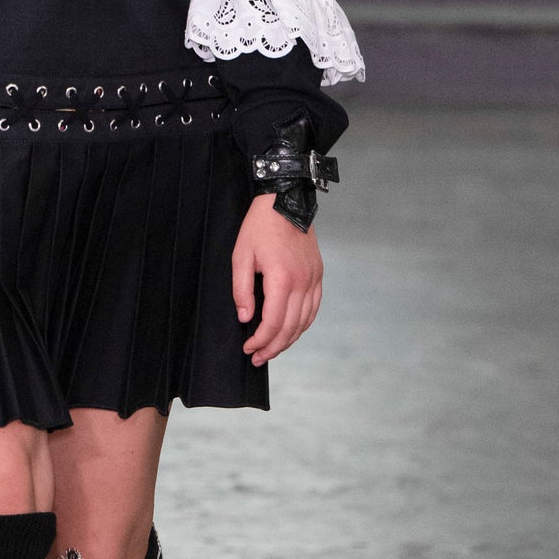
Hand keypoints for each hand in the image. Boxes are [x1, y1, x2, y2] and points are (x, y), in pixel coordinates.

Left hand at [231, 196, 323, 366]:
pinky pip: (313, 307)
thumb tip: (245, 318)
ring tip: (272, 349)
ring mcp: (314, 279)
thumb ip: (241, 290)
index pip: (273, 323)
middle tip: (257, 358)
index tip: (248, 348)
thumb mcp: (241, 255)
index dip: (260, 341)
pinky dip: (302, 324)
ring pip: (305, 321)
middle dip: (273, 347)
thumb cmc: (260, 226)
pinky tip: (291, 330)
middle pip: (290, 327)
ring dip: (289, 339)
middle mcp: (303, 282)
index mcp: (282, 279)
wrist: (286, 200)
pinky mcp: (318, 274)